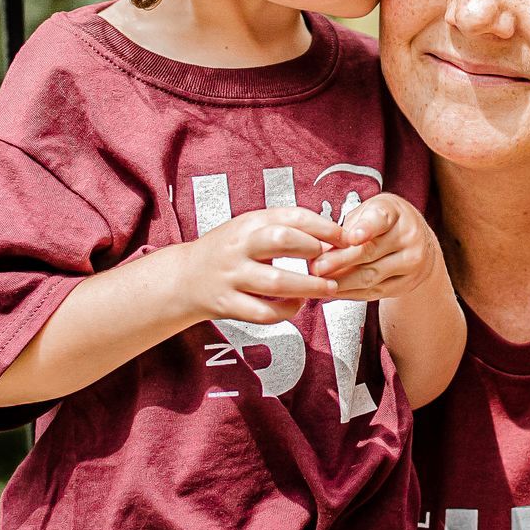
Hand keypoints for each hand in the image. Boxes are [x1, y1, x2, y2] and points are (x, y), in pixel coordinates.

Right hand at [182, 207, 345, 324]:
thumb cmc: (229, 251)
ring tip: (328, 288)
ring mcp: (231, 276)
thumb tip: (331, 237)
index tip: (345, 237)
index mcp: (249, 223)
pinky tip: (297, 305)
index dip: (324, 226)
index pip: (292, 216)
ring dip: (309, 287)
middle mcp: (239, 247)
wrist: (183, 278)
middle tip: (331, 261)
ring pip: (276, 282)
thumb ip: (286, 228)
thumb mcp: (251, 229)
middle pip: (281, 240)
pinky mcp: (227, 304)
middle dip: (312, 250)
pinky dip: (286, 311)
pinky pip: (264, 312)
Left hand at [309, 194, 443, 301]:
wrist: (420, 242)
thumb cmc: (384, 223)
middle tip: (317, 267)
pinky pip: (375, 292)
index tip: (352, 238)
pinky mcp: (407, 283)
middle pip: (370, 252)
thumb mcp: (368, 212)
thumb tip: (322, 249)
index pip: (379, 220)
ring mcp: (412, 261)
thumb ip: (348, 227)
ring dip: (342, 282)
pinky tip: (336, 291)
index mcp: (394, 212)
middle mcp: (408, 235)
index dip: (365, 229)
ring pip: (371, 276)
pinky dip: (351, 293)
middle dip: (339, 262)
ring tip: (321, 282)